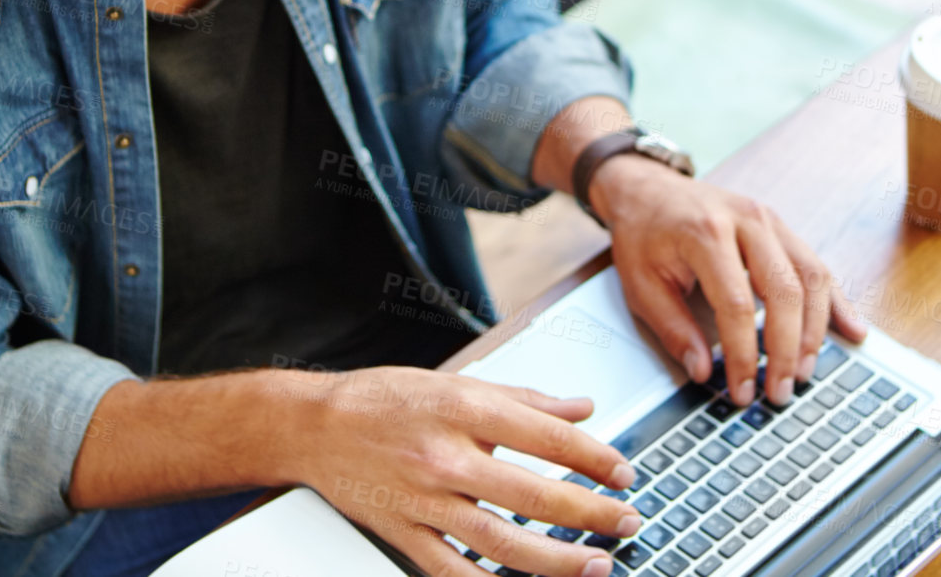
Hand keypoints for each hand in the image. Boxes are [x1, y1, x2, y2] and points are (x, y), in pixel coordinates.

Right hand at [293, 366, 642, 576]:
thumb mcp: (458, 383)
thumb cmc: (385, 400)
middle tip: (627, 521)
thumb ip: (525, 399)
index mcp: (463, 408)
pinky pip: (452, 572)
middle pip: (532, 494)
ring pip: (500, 542)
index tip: (624, 472)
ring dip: (556, 560)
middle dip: (589, 514)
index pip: (546, 437)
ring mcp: (423, 500)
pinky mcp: (404, 533)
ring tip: (596, 565)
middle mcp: (445, 455)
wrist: (314, 426)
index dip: (594, 458)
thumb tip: (581, 409)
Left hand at [592, 156, 867, 407]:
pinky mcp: (781, 226)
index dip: (744, 354)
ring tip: (803, 372)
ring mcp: (769, 220)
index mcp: (706, 233)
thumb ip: (673, 329)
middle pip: (785, 291)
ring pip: (811, 278)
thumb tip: (702, 373)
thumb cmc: (643, 234)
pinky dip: (835, 301)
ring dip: (814, 331)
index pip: (737, 305)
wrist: (648, 188)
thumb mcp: (641, 283)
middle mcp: (746, 221)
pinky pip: (817, 265)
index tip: (743, 390)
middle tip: (780, 390)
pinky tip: (851, 330)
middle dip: (787, 349)